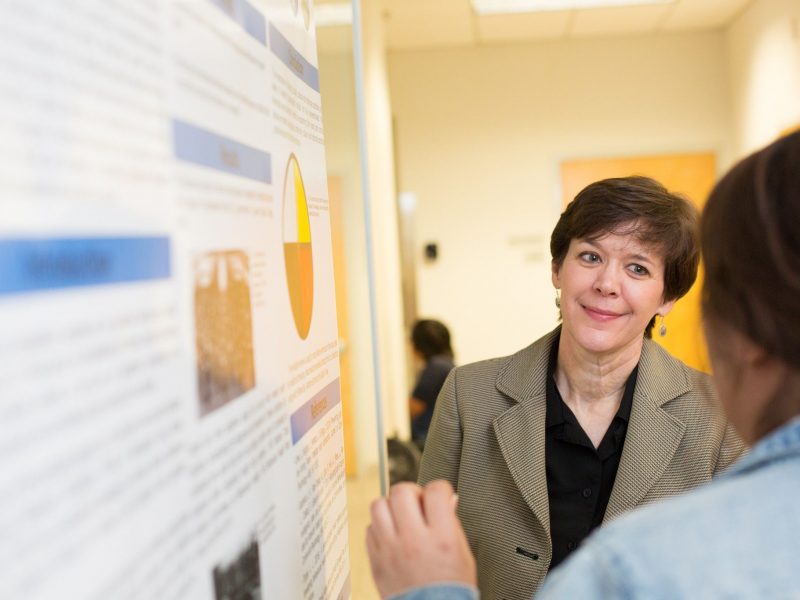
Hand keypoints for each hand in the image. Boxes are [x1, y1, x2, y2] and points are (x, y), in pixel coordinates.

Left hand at [366, 480, 476, 598]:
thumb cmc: (451, 591)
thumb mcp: (463, 555)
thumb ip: (452, 524)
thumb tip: (447, 500)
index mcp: (441, 538)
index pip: (435, 492)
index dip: (439, 488)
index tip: (439, 494)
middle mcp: (413, 541)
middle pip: (402, 492)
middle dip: (412, 492)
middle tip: (417, 503)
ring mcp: (391, 550)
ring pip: (379, 505)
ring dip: (391, 506)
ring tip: (401, 517)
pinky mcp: (375, 561)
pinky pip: (369, 528)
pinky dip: (380, 527)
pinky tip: (392, 535)